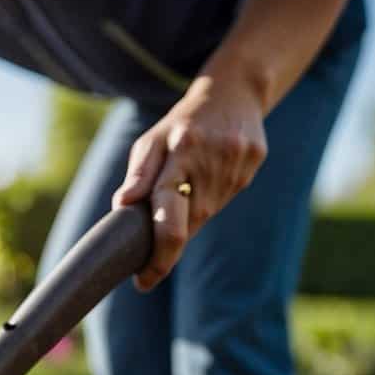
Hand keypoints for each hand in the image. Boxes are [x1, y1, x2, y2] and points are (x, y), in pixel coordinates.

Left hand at [113, 75, 267, 290]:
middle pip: (189, 223)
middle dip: (168, 243)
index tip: (143, 282)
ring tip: (182, 193)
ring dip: (188, 218)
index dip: (157, 256)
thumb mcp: (151, 141)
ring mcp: (237, 162)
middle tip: (151, 257)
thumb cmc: (180, 124)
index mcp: (180, 152)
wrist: (234, 92)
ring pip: (207, 214)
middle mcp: (211, 158)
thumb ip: (138, 175)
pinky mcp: (253, 164)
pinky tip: (205, 181)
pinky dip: (208, 200)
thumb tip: (121, 206)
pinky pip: (225, 199)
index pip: (168, 216)